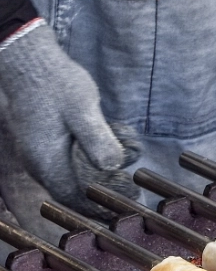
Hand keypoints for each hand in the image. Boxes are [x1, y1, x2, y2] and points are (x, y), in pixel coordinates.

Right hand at [0, 21, 140, 217]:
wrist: (31, 63)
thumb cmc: (57, 84)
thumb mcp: (83, 108)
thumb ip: (97, 138)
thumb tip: (112, 166)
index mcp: (47, 160)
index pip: (72, 198)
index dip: (97, 208)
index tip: (123, 208)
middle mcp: (38, 163)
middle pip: (69, 194)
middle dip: (98, 200)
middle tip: (130, 199)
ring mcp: (38, 154)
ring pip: (66, 182)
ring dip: (93, 187)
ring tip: (123, 186)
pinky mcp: (43, 144)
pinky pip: (64, 168)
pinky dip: (85, 172)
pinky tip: (106, 167)